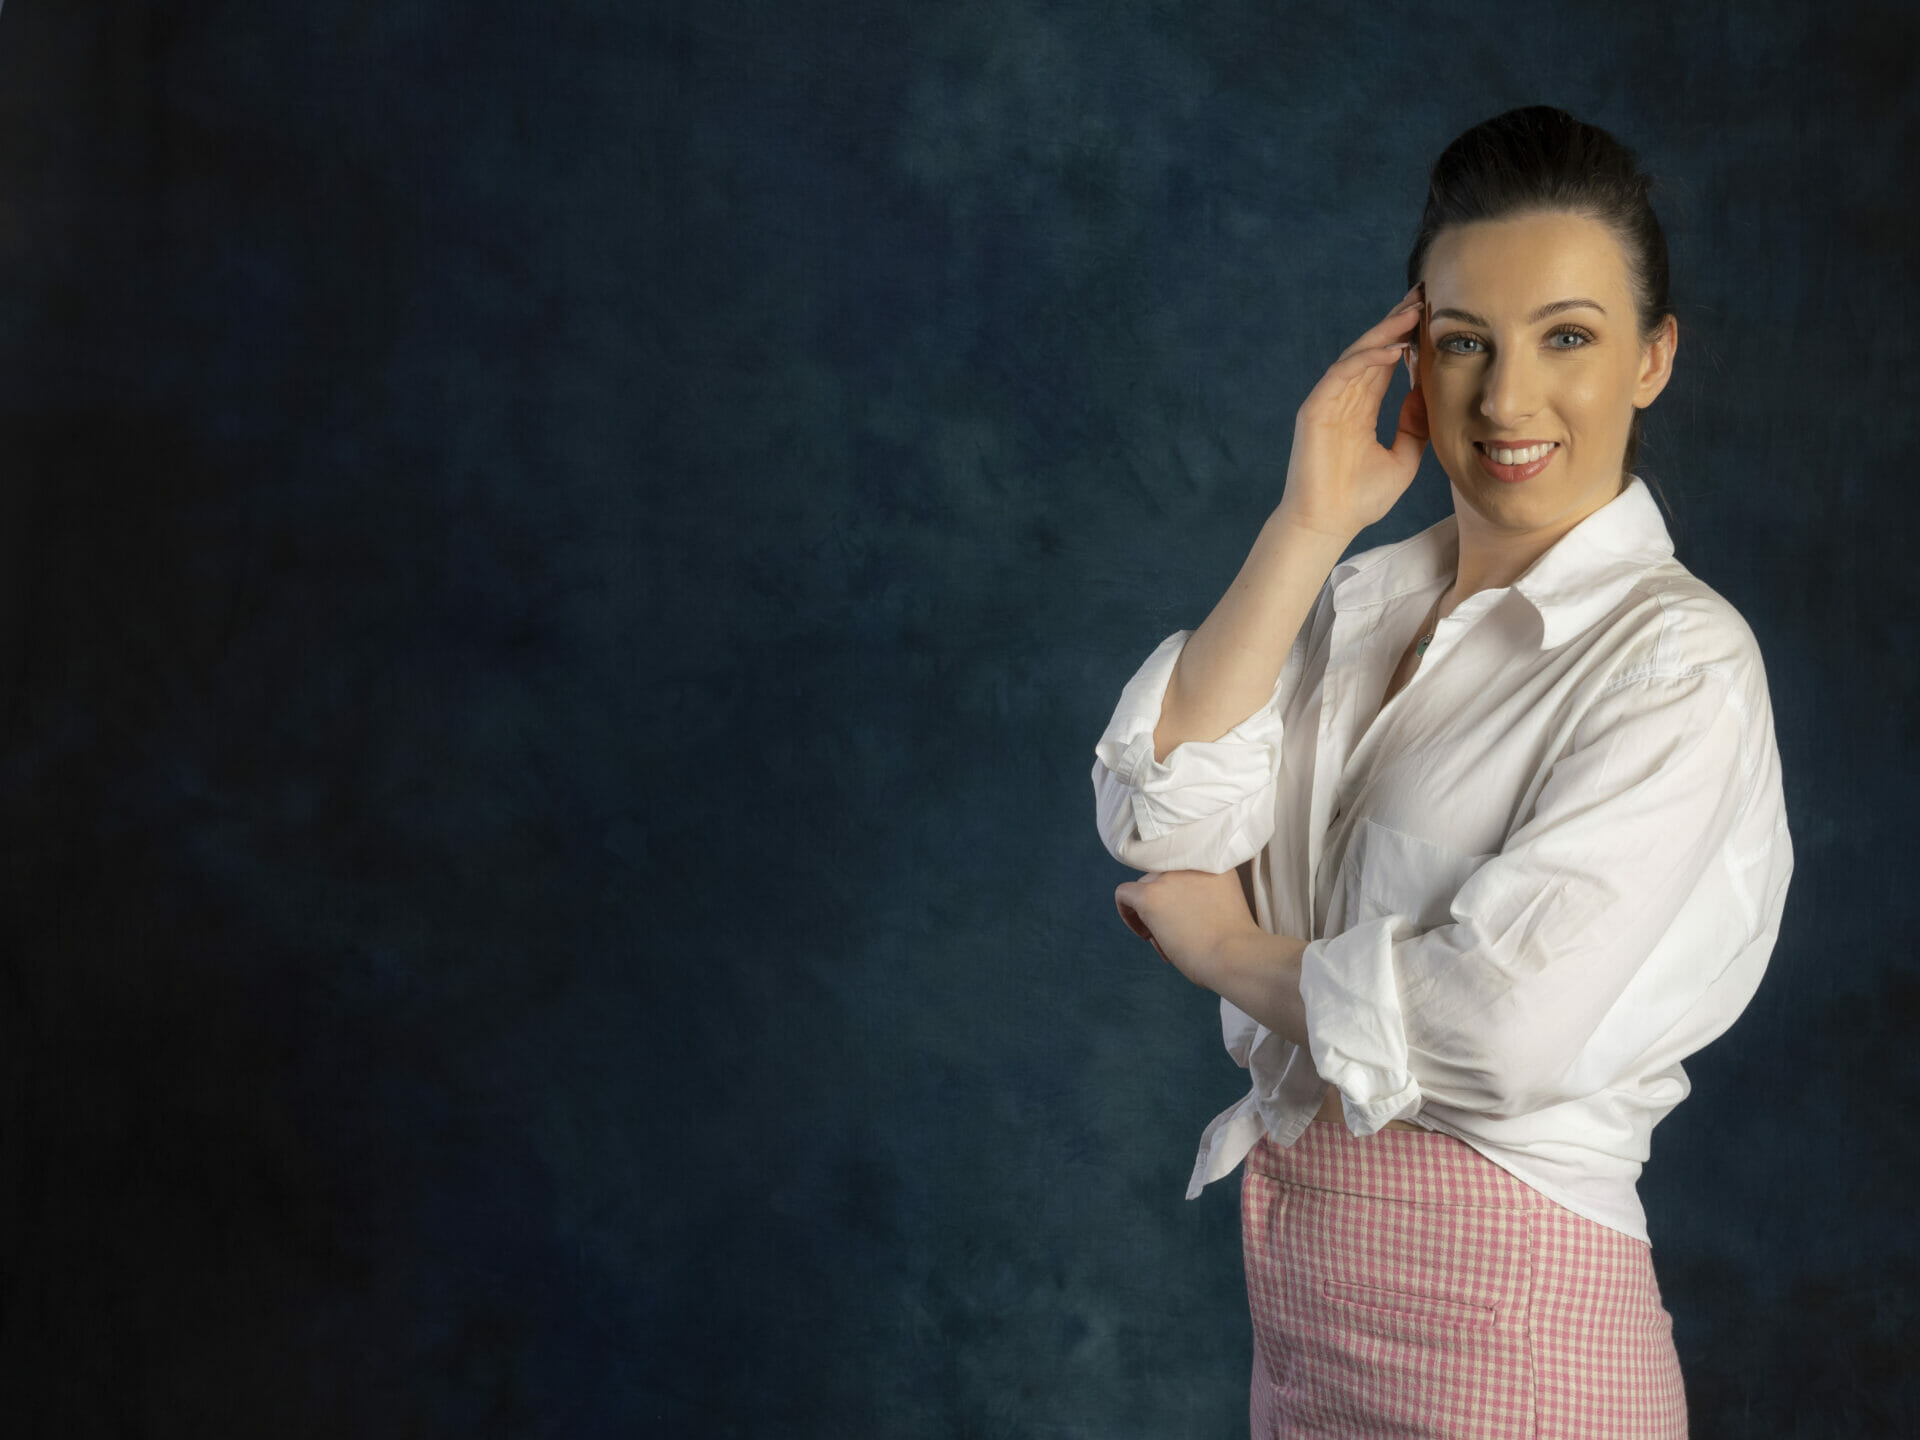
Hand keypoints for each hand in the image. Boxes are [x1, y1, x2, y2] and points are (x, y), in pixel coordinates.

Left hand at [1113, 868, 1261, 990]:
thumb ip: (1203, 895)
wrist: (1235, 956)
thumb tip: (1174, 908)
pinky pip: (1124, 894)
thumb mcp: (1226, 904)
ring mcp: (1169, 877)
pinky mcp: (1150, 896)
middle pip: (1163, 879)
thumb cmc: (1235, 945)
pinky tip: (1144, 934)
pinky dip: (1127, 912)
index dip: (1181, 896)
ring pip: (1145, 887)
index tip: (1188, 917)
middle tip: (1175, 934)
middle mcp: (1190, 862)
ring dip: (1151, 914)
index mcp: (1214, 862)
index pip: (1183, 871)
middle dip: (1166, 907)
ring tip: (1166, 942)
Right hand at [1278, 282, 1429, 538]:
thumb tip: (1426, 394)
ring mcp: (1327, 402)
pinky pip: (1342, 375)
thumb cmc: (1360, 500)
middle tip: (1425, 294)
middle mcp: (1343, 399)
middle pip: (1373, 350)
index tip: (1434, 317)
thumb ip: (1414, 427)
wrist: (1328, 524)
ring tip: (1413, 311)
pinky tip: (1392, 347)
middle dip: (1398, 322)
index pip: (1386, 364)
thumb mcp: (1404, 459)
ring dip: (1385, 332)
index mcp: (1360, 409)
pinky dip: (1365, 359)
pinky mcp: (1315, 409)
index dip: (1408, 339)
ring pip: (1359, 356)